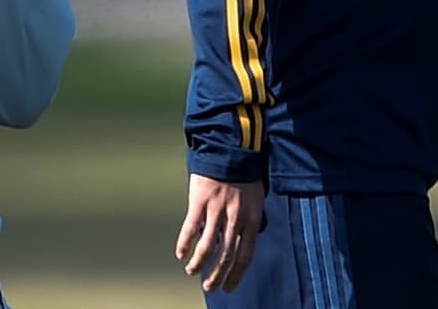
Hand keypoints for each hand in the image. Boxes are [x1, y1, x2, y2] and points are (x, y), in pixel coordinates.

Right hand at [175, 175, 264, 293]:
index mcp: (252, 217)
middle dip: (217, 276)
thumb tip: (246, 238)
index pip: (245, 254)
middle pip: (226, 256)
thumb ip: (250, 218)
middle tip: (210, 287)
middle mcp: (236, 217)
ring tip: (192, 272)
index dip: (237, 274)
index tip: (229, 287)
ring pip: (207, 247)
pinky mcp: (200, 202)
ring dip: (198, 264)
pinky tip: (181, 254)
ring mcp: (217, 210)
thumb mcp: (256, 197)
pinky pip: (191, 230)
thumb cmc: (245, 173)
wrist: (232, 149)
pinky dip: (185, 245)